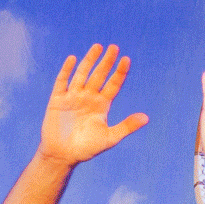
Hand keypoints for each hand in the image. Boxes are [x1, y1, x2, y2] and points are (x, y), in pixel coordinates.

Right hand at [38, 44, 147, 165]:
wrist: (62, 156)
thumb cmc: (86, 149)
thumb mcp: (110, 138)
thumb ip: (127, 126)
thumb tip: (146, 118)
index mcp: (102, 105)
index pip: (113, 84)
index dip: (120, 72)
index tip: (126, 59)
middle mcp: (88, 98)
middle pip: (99, 75)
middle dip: (106, 62)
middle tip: (114, 47)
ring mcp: (73, 98)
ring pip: (82, 74)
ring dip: (89, 61)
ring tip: (97, 47)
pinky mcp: (57, 100)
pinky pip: (62, 82)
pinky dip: (66, 71)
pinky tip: (72, 59)